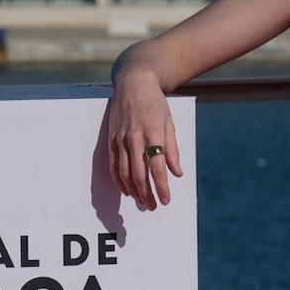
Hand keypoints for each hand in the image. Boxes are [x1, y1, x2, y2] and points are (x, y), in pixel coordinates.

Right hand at [103, 67, 182, 210]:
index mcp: (153, 134)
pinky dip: (119, 180)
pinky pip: (114, 165)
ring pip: (125, 172)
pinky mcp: (111, 139)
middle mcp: (135, 138)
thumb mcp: (169, 124)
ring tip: (141, 201)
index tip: (165, 200)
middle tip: (152, 206)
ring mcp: (121, 139)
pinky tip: (126, 189)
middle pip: (140, 174)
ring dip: (133, 190)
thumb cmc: (155, 103)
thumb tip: (177, 173)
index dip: (161, 187)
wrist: (133, 83)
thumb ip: (172, 150)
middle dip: (146, 194)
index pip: (157, 168)